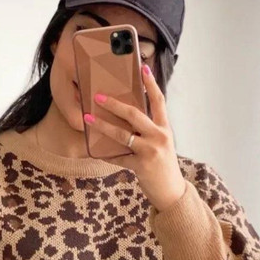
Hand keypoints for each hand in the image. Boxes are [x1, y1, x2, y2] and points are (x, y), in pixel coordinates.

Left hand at [85, 64, 186, 211]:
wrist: (171, 191)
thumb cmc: (163, 166)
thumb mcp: (161, 144)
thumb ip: (148, 131)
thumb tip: (125, 118)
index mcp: (165, 128)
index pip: (159, 101)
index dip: (151, 83)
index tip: (143, 67)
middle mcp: (159, 136)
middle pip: (134, 114)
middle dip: (114, 104)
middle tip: (98, 97)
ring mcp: (150, 151)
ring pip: (122, 134)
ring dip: (103, 126)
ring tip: (88, 119)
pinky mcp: (141, 165)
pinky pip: (118, 157)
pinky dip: (106, 154)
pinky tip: (95, 151)